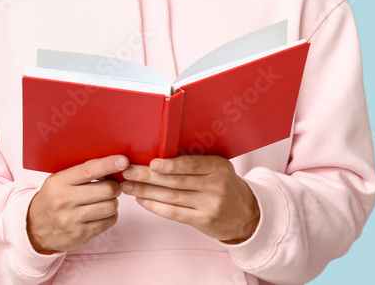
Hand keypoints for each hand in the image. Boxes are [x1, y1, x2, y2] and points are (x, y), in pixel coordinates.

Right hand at [26, 155, 128, 253]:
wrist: (35, 227)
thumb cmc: (53, 198)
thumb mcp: (58, 181)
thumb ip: (80, 173)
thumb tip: (111, 163)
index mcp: (59, 182)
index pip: (88, 171)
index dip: (108, 165)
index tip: (123, 161)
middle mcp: (64, 201)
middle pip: (106, 190)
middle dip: (116, 186)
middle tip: (113, 185)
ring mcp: (72, 220)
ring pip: (110, 207)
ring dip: (113, 202)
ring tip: (106, 200)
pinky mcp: (80, 235)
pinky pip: (108, 222)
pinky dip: (110, 215)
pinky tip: (102, 212)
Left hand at [120, 155, 259, 242]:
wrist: (246, 214)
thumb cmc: (224, 185)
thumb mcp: (217, 168)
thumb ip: (195, 162)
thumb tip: (159, 153)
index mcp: (218, 167)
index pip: (191, 165)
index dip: (170, 165)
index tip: (150, 162)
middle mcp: (215, 186)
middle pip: (176, 181)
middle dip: (148, 177)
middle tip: (128, 172)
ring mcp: (210, 205)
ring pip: (172, 197)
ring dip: (146, 191)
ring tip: (128, 186)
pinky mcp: (203, 221)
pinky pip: (174, 213)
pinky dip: (155, 206)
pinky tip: (142, 200)